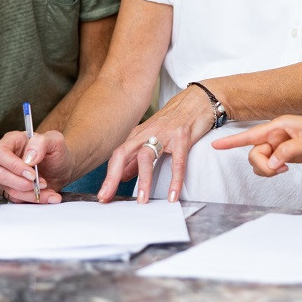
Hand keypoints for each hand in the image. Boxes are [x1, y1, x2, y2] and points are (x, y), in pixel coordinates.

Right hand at [0, 130, 68, 203]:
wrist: (62, 170)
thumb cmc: (57, 152)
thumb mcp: (55, 141)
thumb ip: (41, 142)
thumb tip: (28, 158)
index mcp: (12, 141)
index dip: (12, 165)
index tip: (31, 174)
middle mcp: (4, 158)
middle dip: (22, 183)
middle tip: (42, 182)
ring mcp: (5, 175)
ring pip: (8, 189)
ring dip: (30, 193)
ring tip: (48, 188)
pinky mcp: (10, 189)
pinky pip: (16, 199)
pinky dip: (34, 199)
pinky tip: (48, 195)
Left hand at [101, 85, 214, 203]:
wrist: (197, 100)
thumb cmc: (174, 120)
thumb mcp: (152, 136)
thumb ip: (137, 157)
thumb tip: (122, 176)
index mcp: (138, 134)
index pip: (118, 156)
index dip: (109, 175)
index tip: (103, 195)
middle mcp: (147, 133)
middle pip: (123, 154)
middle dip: (112, 177)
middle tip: (106, 197)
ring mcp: (165, 134)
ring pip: (147, 157)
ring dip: (143, 180)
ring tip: (142, 200)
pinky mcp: (182, 137)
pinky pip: (177, 162)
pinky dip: (175, 180)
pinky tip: (173, 194)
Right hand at [212, 110, 301, 175]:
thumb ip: (288, 151)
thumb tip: (272, 162)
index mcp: (279, 125)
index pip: (250, 134)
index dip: (231, 141)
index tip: (214, 145)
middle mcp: (276, 134)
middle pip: (253, 153)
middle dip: (261, 165)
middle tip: (278, 170)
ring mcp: (280, 145)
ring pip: (260, 161)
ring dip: (267, 170)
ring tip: (285, 169)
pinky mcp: (286, 155)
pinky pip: (269, 165)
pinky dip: (273, 171)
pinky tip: (285, 169)